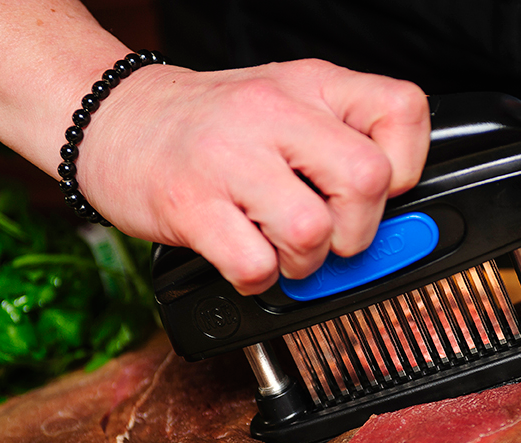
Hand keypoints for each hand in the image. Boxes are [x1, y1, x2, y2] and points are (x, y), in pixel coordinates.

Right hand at [75, 59, 430, 294]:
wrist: (114, 118)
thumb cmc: (210, 125)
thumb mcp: (287, 106)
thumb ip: (342, 145)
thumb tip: (394, 221)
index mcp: (312, 85)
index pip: (404, 110)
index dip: (406, 166)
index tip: (377, 192)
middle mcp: (274, 112)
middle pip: (369, 181)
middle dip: (359, 230)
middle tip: (331, 235)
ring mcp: (229, 157)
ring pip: (313, 232)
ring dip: (305, 262)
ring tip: (280, 248)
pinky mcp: (191, 204)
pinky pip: (255, 266)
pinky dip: (258, 279)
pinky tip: (245, 256)